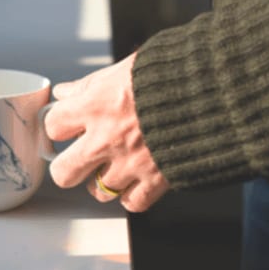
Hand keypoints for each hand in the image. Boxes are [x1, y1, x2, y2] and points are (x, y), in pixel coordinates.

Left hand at [44, 53, 169, 211]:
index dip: (58, 127)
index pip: (53, 126)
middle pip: (64, 173)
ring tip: (113, 167)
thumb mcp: (124, 67)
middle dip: (68, 167)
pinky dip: (132, 194)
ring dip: (102, 181)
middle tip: (77, 159)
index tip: (65, 127)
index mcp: (95, 105)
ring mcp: (131, 163)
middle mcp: (107, 138)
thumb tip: (65, 92)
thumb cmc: (171, 72)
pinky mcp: (157, 179)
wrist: (215, 88)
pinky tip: (136, 179)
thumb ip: (91, 84)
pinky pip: (132, 202)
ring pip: (98, 191)